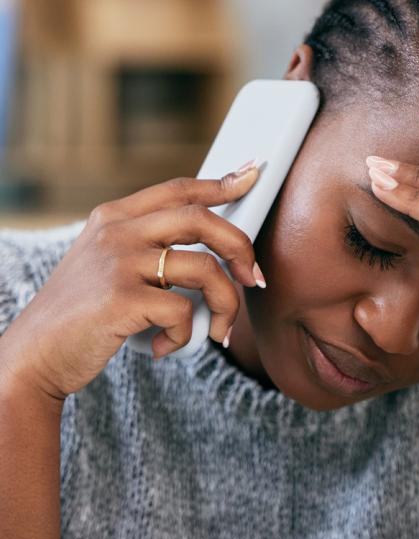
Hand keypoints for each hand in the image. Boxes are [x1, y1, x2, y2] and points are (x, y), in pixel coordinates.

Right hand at [0, 162, 262, 399]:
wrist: (36, 354)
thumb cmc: (83, 313)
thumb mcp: (109, 265)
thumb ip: (148, 249)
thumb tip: (209, 254)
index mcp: (115, 217)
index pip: (178, 189)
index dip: (220, 183)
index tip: (251, 175)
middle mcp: (117, 231)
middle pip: (201, 219)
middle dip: (240, 247)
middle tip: (254, 278)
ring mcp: (118, 262)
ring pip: (205, 269)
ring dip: (226, 305)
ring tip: (220, 331)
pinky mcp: (121, 298)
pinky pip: (183, 313)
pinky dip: (186, 336)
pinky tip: (165, 346)